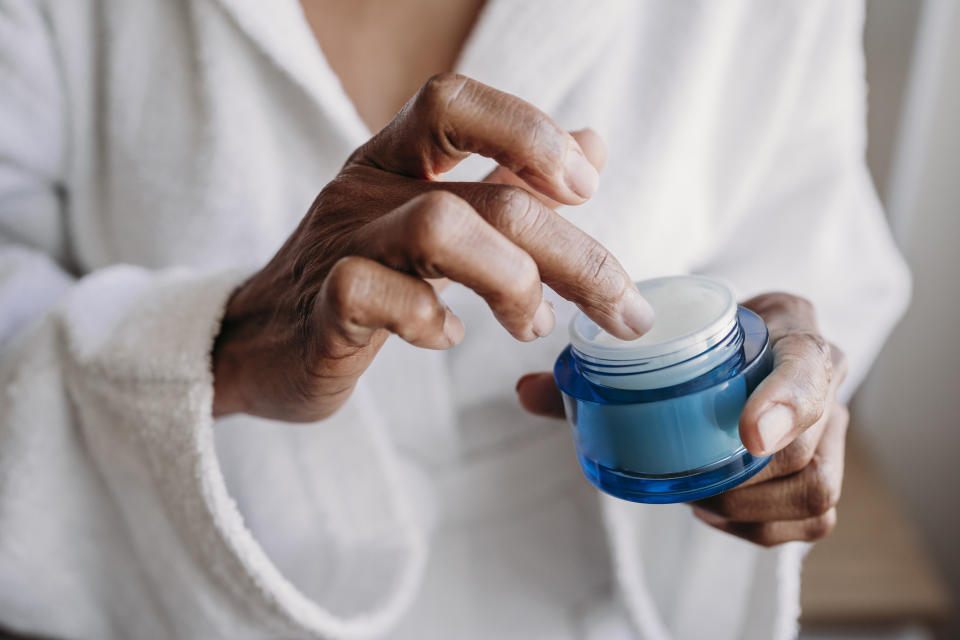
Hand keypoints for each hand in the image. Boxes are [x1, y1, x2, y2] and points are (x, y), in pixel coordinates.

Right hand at [212, 73, 653, 421]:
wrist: (258, 344)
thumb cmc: (357, 278)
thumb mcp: (432, 216)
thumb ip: (509, 182)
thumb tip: (590, 145)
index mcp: (394, 161)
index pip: (454, 101)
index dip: (529, 132)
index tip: (586, 187)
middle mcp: (366, 191)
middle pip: (488, 196)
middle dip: (574, 254)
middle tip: (621, 308)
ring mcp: (341, 247)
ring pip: (437, 229)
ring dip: (511, 282)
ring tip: (532, 324)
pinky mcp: (321, 310)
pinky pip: (374, 295)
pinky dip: (430, 321)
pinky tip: (448, 338)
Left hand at [516, 292, 848, 546]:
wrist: (741, 333)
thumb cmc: (694, 332)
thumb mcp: (656, 332)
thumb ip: (593, 366)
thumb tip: (522, 392)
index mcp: (788, 323)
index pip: (807, 363)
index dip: (786, 401)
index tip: (746, 434)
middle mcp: (823, 371)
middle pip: (808, 443)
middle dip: (745, 477)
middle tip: (690, 484)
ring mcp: (830, 422)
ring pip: (816, 488)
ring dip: (751, 507)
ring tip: (699, 500)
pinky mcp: (824, 462)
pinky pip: (813, 516)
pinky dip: (762, 527)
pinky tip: (715, 512)